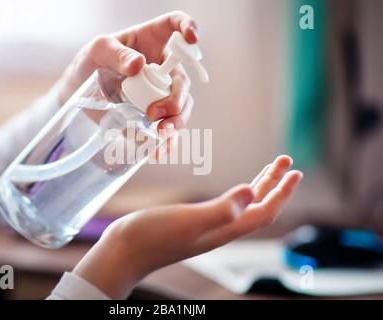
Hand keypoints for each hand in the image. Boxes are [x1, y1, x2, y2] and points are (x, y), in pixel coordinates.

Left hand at [56, 11, 197, 131]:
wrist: (78, 94)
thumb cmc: (90, 63)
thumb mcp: (97, 51)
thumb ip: (115, 54)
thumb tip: (138, 64)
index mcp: (152, 41)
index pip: (176, 26)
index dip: (188, 27)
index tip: (192, 38)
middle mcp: (163, 67)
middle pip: (183, 80)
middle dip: (176, 99)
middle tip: (156, 112)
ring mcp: (162, 93)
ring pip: (182, 107)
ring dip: (177, 122)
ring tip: (161, 133)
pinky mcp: (155, 116)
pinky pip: (169, 130)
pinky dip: (166, 142)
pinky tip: (157, 152)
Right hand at [72, 155, 302, 298]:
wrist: (124, 252)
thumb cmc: (152, 237)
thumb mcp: (189, 221)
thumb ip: (223, 210)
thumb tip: (252, 193)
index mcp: (224, 230)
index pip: (264, 212)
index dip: (282, 193)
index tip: (294, 171)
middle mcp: (220, 230)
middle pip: (257, 207)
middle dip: (275, 184)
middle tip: (285, 161)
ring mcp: (207, 227)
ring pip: (243, 206)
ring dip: (259, 186)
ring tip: (269, 169)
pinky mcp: (193, 223)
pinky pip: (226, 206)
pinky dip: (238, 193)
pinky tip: (235, 188)